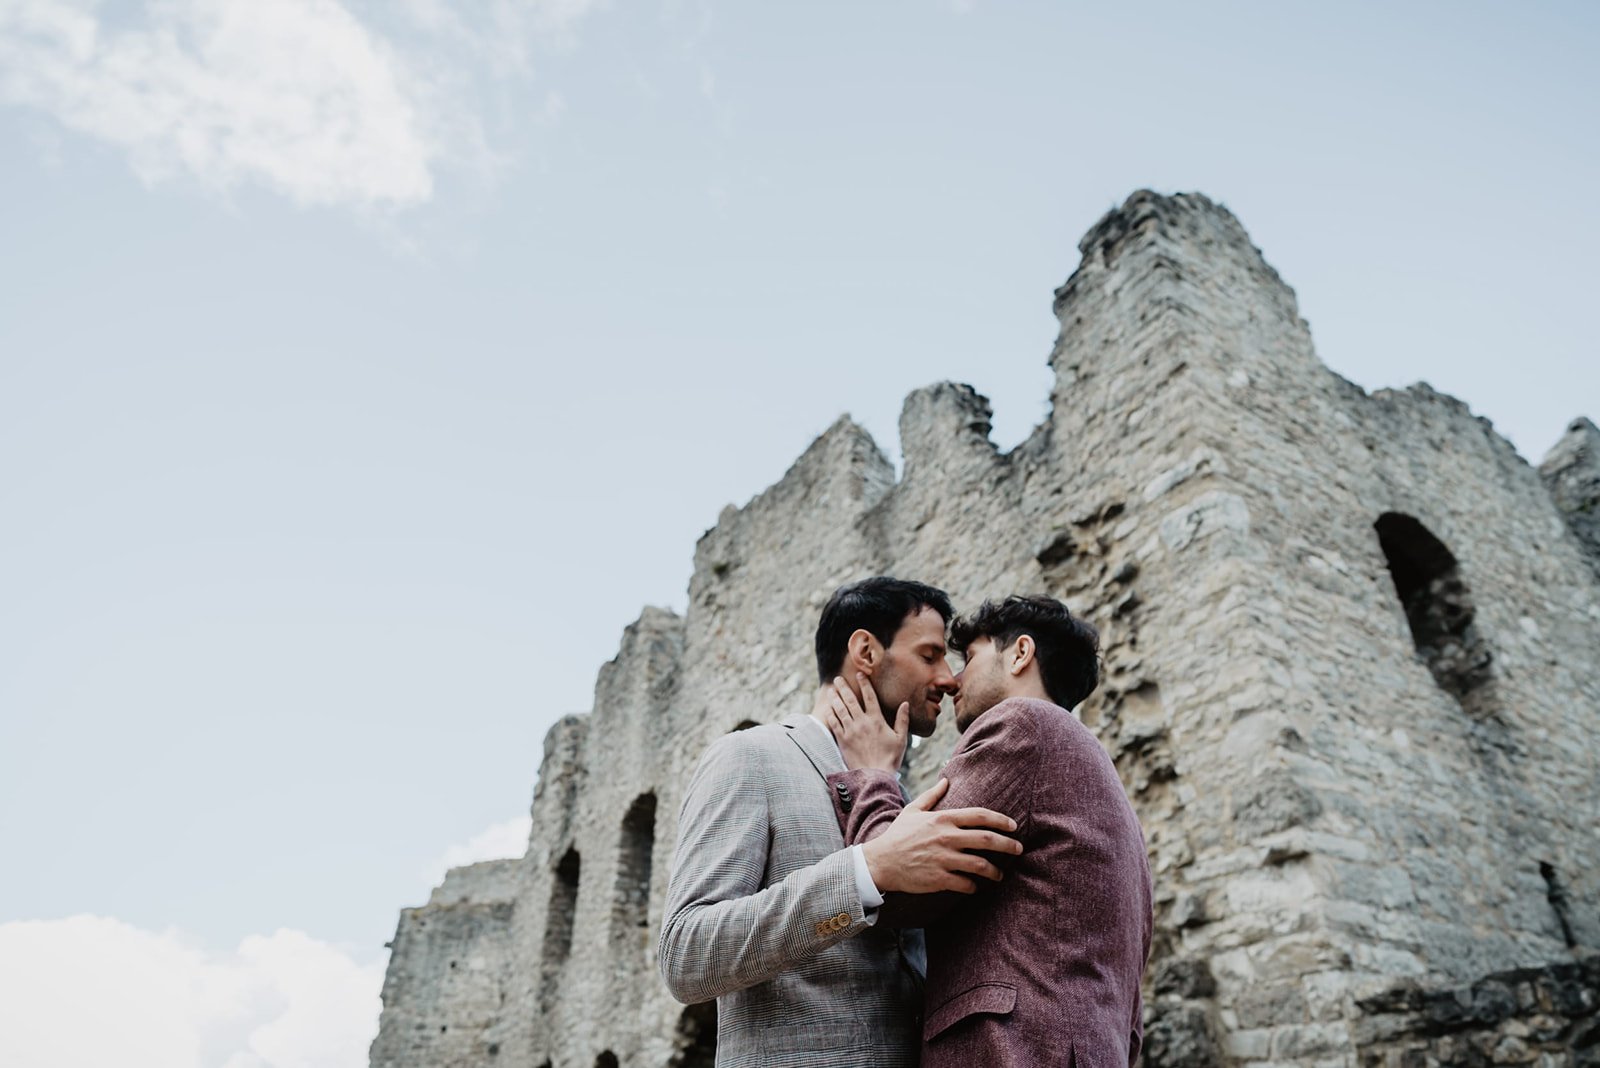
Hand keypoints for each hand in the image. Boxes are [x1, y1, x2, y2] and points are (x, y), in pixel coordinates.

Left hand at [823, 674, 908, 771]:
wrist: (875, 775)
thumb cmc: (890, 758)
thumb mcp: (901, 738)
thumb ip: (902, 720)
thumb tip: (905, 703)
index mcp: (877, 720)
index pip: (870, 696)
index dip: (864, 683)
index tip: (860, 674)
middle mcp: (862, 722)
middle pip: (850, 700)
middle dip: (843, 687)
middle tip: (838, 678)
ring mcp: (850, 730)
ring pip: (840, 709)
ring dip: (835, 698)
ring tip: (831, 690)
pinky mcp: (842, 740)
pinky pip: (834, 723)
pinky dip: (830, 714)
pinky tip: (828, 708)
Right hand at [861, 778, 1022, 894]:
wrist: (880, 862)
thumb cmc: (897, 835)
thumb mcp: (913, 810)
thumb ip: (932, 795)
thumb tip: (945, 780)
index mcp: (943, 819)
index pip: (980, 816)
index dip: (1001, 820)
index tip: (1013, 826)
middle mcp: (946, 837)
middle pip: (987, 840)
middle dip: (1008, 845)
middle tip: (1018, 849)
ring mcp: (943, 858)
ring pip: (980, 865)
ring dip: (994, 871)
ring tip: (999, 875)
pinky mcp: (939, 878)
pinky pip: (965, 884)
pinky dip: (974, 886)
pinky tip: (975, 886)